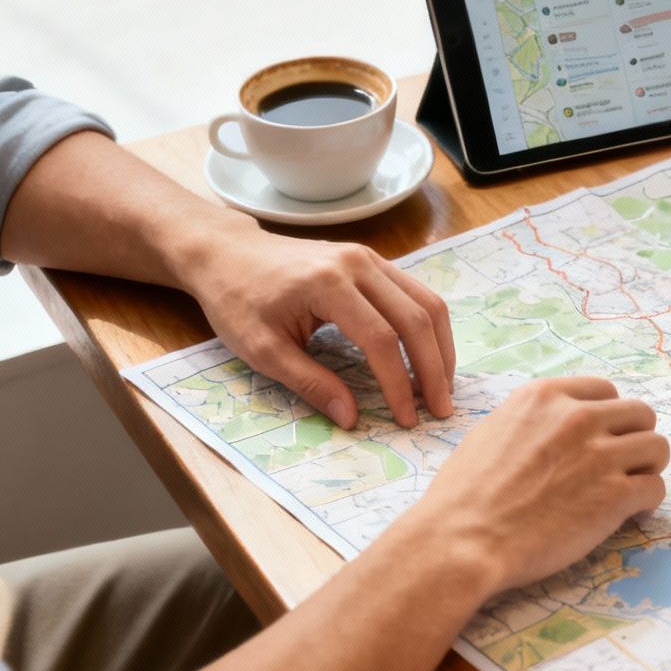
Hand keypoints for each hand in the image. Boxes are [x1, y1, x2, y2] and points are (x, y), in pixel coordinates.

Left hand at [184, 232, 454, 428]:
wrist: (228, 253)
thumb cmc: (238, 300)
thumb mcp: (261, 350)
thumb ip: (309, 382)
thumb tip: (350, 417)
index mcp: (328, 284)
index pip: (381, 339)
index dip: (399, 383)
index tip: (406, 418)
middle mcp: (358, 264)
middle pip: (416, 318)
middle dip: (433, 368)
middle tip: (441, 409)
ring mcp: (369, 257)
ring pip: (426, 301)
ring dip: (440, 347)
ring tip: (442, 386)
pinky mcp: (372, 260)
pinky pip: (415, 292)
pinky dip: (429, 327)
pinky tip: (429, 356)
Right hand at [423, 377, 669, 592]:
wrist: (462, 540)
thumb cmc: (463, 495)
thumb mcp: (491, 433)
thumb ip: (531, 423)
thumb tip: (550, 429)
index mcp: (545, 397)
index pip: (604, 389)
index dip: (608, 416)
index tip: (603, 438)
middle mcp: (578, 417)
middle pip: (640, 413)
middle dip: (635, 438)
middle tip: (623, 466)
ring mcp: (600, 455)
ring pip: (658, 447)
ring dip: (648, 468)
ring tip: (631, 489)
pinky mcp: (615, 495)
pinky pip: (656, 488)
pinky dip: (648, 502)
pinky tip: (631, 514)